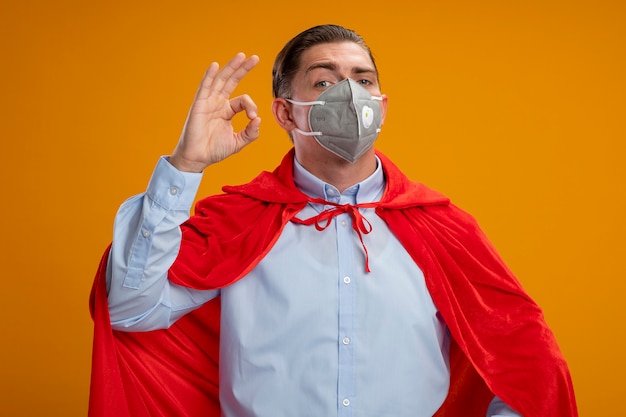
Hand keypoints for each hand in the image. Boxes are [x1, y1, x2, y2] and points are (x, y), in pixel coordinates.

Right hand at [170, 53, 260, 171]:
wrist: (198, 158)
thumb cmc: (215, 150)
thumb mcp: (238, 142)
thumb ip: (251, 132)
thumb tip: (259, 120)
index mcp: (227, 111)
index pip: (243, 100)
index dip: (251, 106)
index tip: (253, 117)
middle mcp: (218, 103)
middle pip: (232, 81)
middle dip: (243, 69)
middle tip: (255, 58)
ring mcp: (208, 102)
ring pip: (220, 80)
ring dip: (230, 67)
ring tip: (241, 56)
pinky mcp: (199, 105)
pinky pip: (205, 87)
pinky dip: (209, 76)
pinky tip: (215, 65)